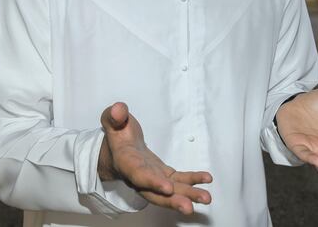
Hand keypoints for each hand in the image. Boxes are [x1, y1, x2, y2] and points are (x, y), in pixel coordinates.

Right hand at [98, 102, 212, 214]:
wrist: (117, 148)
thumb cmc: (117, 133)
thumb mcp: (111, 120)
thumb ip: (114, 115)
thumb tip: (119, 110)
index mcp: (126, 162)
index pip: (138, 175)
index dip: (152, 182)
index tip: (167, 187)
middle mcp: (139, 176)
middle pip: (155, 193)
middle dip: (172, 201)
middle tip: (189, 207)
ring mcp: (153, 177)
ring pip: (170, 191)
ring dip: (188, 195)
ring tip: (206, 198)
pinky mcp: (163, 174)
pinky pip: (179, 180)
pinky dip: (192, 181)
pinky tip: (206, 180)